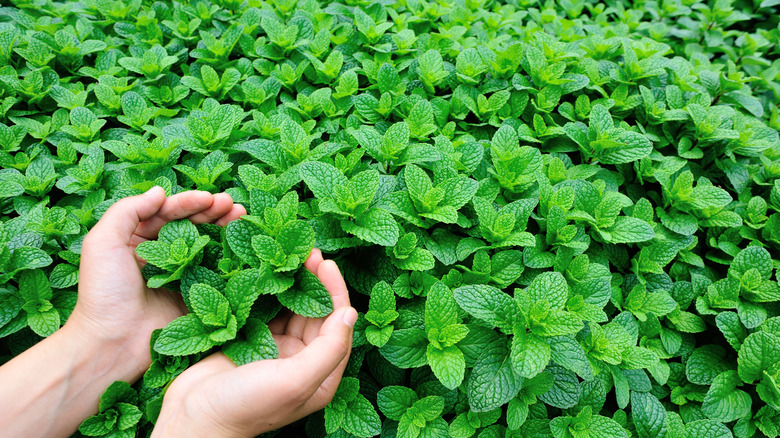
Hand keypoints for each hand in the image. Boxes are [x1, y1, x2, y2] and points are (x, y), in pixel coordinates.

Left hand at [65, 186, 245, 377]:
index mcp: (135, 239)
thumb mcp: (102, 242)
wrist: (112, 342)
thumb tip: (160, 191)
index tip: (210, 197)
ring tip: (241, 216)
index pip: (167, 212)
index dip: (189, 202)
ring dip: (223, 229)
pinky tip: (241, 246)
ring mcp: (177, 276)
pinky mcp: (192, 296)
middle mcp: (158, 255)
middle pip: (190, 225)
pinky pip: (213, 273)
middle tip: (233, 205)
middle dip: (212, 212)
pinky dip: (228, 258)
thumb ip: (128, 210)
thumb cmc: (103, 292)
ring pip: (205, 245)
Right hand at [151, 251, 357, 437]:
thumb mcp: (295, 381)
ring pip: (292, 309)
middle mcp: (303, 362)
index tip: (326, 264)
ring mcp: (276, 351)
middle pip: (317, 313)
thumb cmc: (246, 406)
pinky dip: (269, 291)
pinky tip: (267, 270)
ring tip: (290, 255)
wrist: (193, 419)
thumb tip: (350, 313)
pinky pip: (267, 311)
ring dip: (293, 283)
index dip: (335, 292)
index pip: (339, 326)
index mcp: (322, 376)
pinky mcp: (251, 342)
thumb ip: (328, 349)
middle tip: (306, 251)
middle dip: (315, 281)